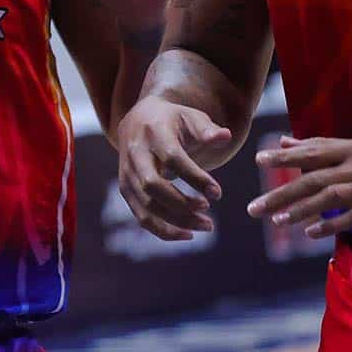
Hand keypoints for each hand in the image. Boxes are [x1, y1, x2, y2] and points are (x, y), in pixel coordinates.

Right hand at [114, 96, 228, 238]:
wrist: (138, 120)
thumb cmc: (173, 121)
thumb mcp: (191, 117)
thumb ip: (208, 129)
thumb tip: (225, 137)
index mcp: (153, 133)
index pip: (172, 159)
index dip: (195, 178)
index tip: (218, 194)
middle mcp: (135, 154)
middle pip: (153, 185)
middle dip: (182, 203)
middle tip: (208, 210)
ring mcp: (127, 173)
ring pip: (146, 205)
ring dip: (176, 221)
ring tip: (207, 226)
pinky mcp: (126, 189)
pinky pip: (141, 216)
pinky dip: (163, 230)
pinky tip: (188, 235)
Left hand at [249, 132, 351, 239]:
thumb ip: (321, 147)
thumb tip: (285, 141)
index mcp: (351, 149)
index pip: (311, 152)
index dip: (284, 157)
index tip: (257, 161)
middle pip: (312, 178)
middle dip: (280, 192)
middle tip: (253, 207)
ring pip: (330, 197)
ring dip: (301, 209)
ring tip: (276, 220)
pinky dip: (331, 224)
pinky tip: (311, 233)